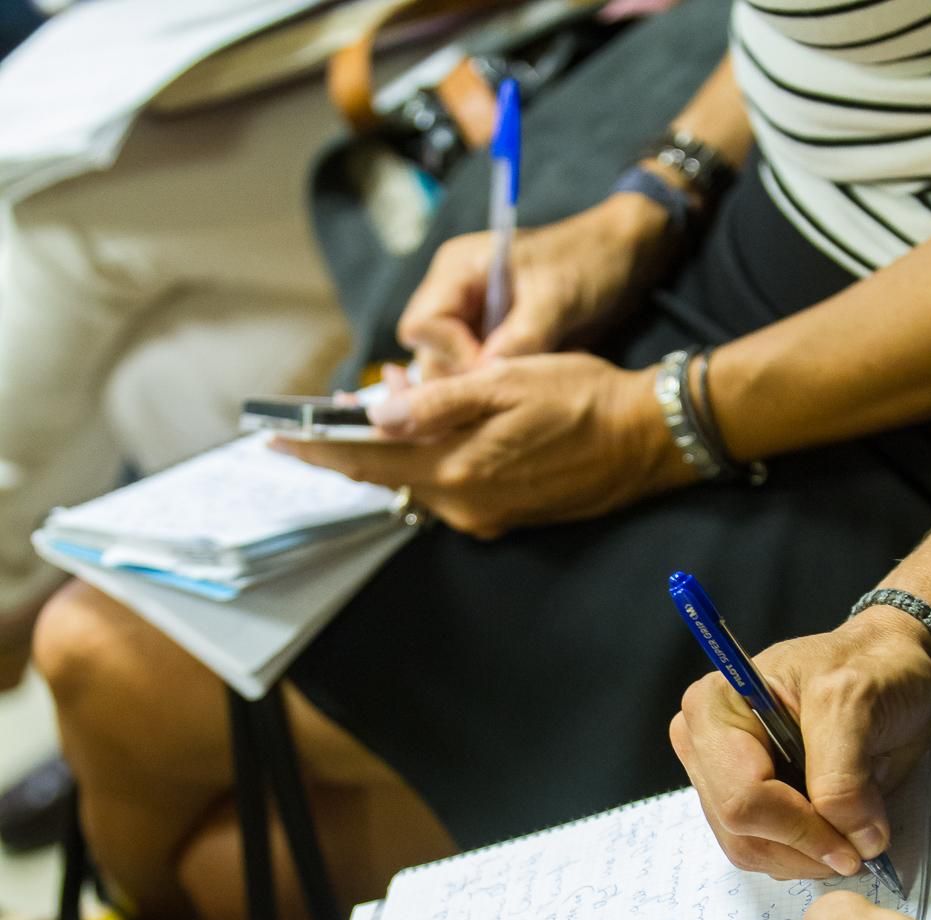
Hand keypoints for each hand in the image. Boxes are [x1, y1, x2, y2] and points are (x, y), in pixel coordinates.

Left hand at [273, 353, 691, 538]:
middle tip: (310, 424)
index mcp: (456, 468)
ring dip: (388, 456)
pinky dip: (425, 465)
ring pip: (416, 483)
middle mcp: (463, 503)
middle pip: (386, 478)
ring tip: (363, 421)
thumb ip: (439, 401)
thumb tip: (378, 414)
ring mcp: (484, 516)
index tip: (274, 438)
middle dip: (346, 451)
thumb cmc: (582, 397)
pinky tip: (425, 439)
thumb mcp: (506, 381)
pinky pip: (448, 490)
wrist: (645, 439)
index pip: (367, 461)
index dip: (318, 448)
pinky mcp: (504, 516)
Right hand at [398, 194, 677, 376]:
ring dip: (481, 389)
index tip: (492, 372)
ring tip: (520, 393)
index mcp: (457, 270)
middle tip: (504, 394)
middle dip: (462, 381)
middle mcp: (455, 295)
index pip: (422, 327)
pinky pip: (479, 375)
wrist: (625, 257)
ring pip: (452, 373)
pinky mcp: (493, 341)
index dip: (450, 357)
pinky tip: (526, 390)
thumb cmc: (590, 260)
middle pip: (430, 356)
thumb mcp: (557, 297)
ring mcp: (473, 320)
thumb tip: (487, 380)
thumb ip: (521, 337)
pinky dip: (496, 388)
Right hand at [669, 609, 930, 880]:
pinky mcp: (739, 803)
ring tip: (851, 832)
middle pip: (739, 831)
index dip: (800, 830)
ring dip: (806, 856)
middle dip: (804, 848)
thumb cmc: (871, 668)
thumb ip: (845, 773)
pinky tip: (833, 827)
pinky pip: (762, 851)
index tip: (855, 845)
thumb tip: (854, 840)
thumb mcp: (858, 702)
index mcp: (715, 707)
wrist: (890, 668)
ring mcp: (719, 777)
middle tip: (860, 846)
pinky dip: (803, 854)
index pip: (743, 796)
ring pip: (749, 850)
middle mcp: (704, 744)